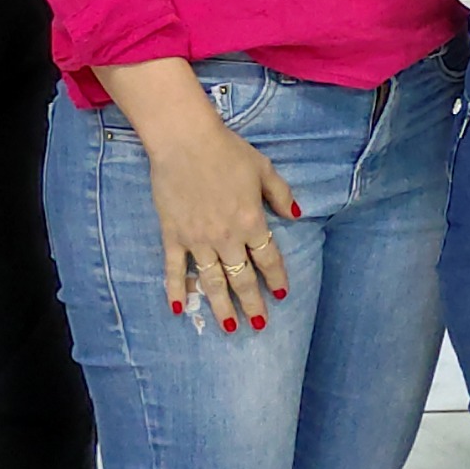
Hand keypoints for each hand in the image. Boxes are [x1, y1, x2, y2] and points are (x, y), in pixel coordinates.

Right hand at [137, 99, 298, 334]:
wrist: (184, 140)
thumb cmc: (227, 150)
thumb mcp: (263, 168)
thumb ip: (280, 194)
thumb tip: (297, 214)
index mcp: (250, 221)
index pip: (268, 258)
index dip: (276, 277)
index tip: (282, 294)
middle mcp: (225, 237)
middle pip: (241, 278)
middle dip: (252, 303)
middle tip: (259, 325)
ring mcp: (197, 240)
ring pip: (211, 282)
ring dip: (221, 307)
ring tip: (229, 328)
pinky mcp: (172, 236)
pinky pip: (174, 269)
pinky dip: (175, 290)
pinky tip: (178, 309)